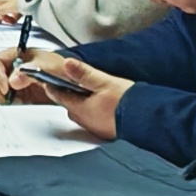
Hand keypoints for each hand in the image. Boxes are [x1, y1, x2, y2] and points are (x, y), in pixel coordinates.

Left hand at [12, 54, 126, 140]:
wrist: (148, 119)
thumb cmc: (127, 102)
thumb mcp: (104, 82)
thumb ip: (84, 74)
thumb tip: (67, 63)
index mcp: (81, 109)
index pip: (60, 96)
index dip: (53, 87)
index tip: (48, 81)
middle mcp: (86, 121)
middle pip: (71, 106)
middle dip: (69, 96)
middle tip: (68, 85)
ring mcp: (96, 128)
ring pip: (83, 114)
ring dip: (83, 104)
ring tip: (88, 94)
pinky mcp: (108, 132)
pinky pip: (95, 120)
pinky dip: (95, 112)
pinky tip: (103, 106)